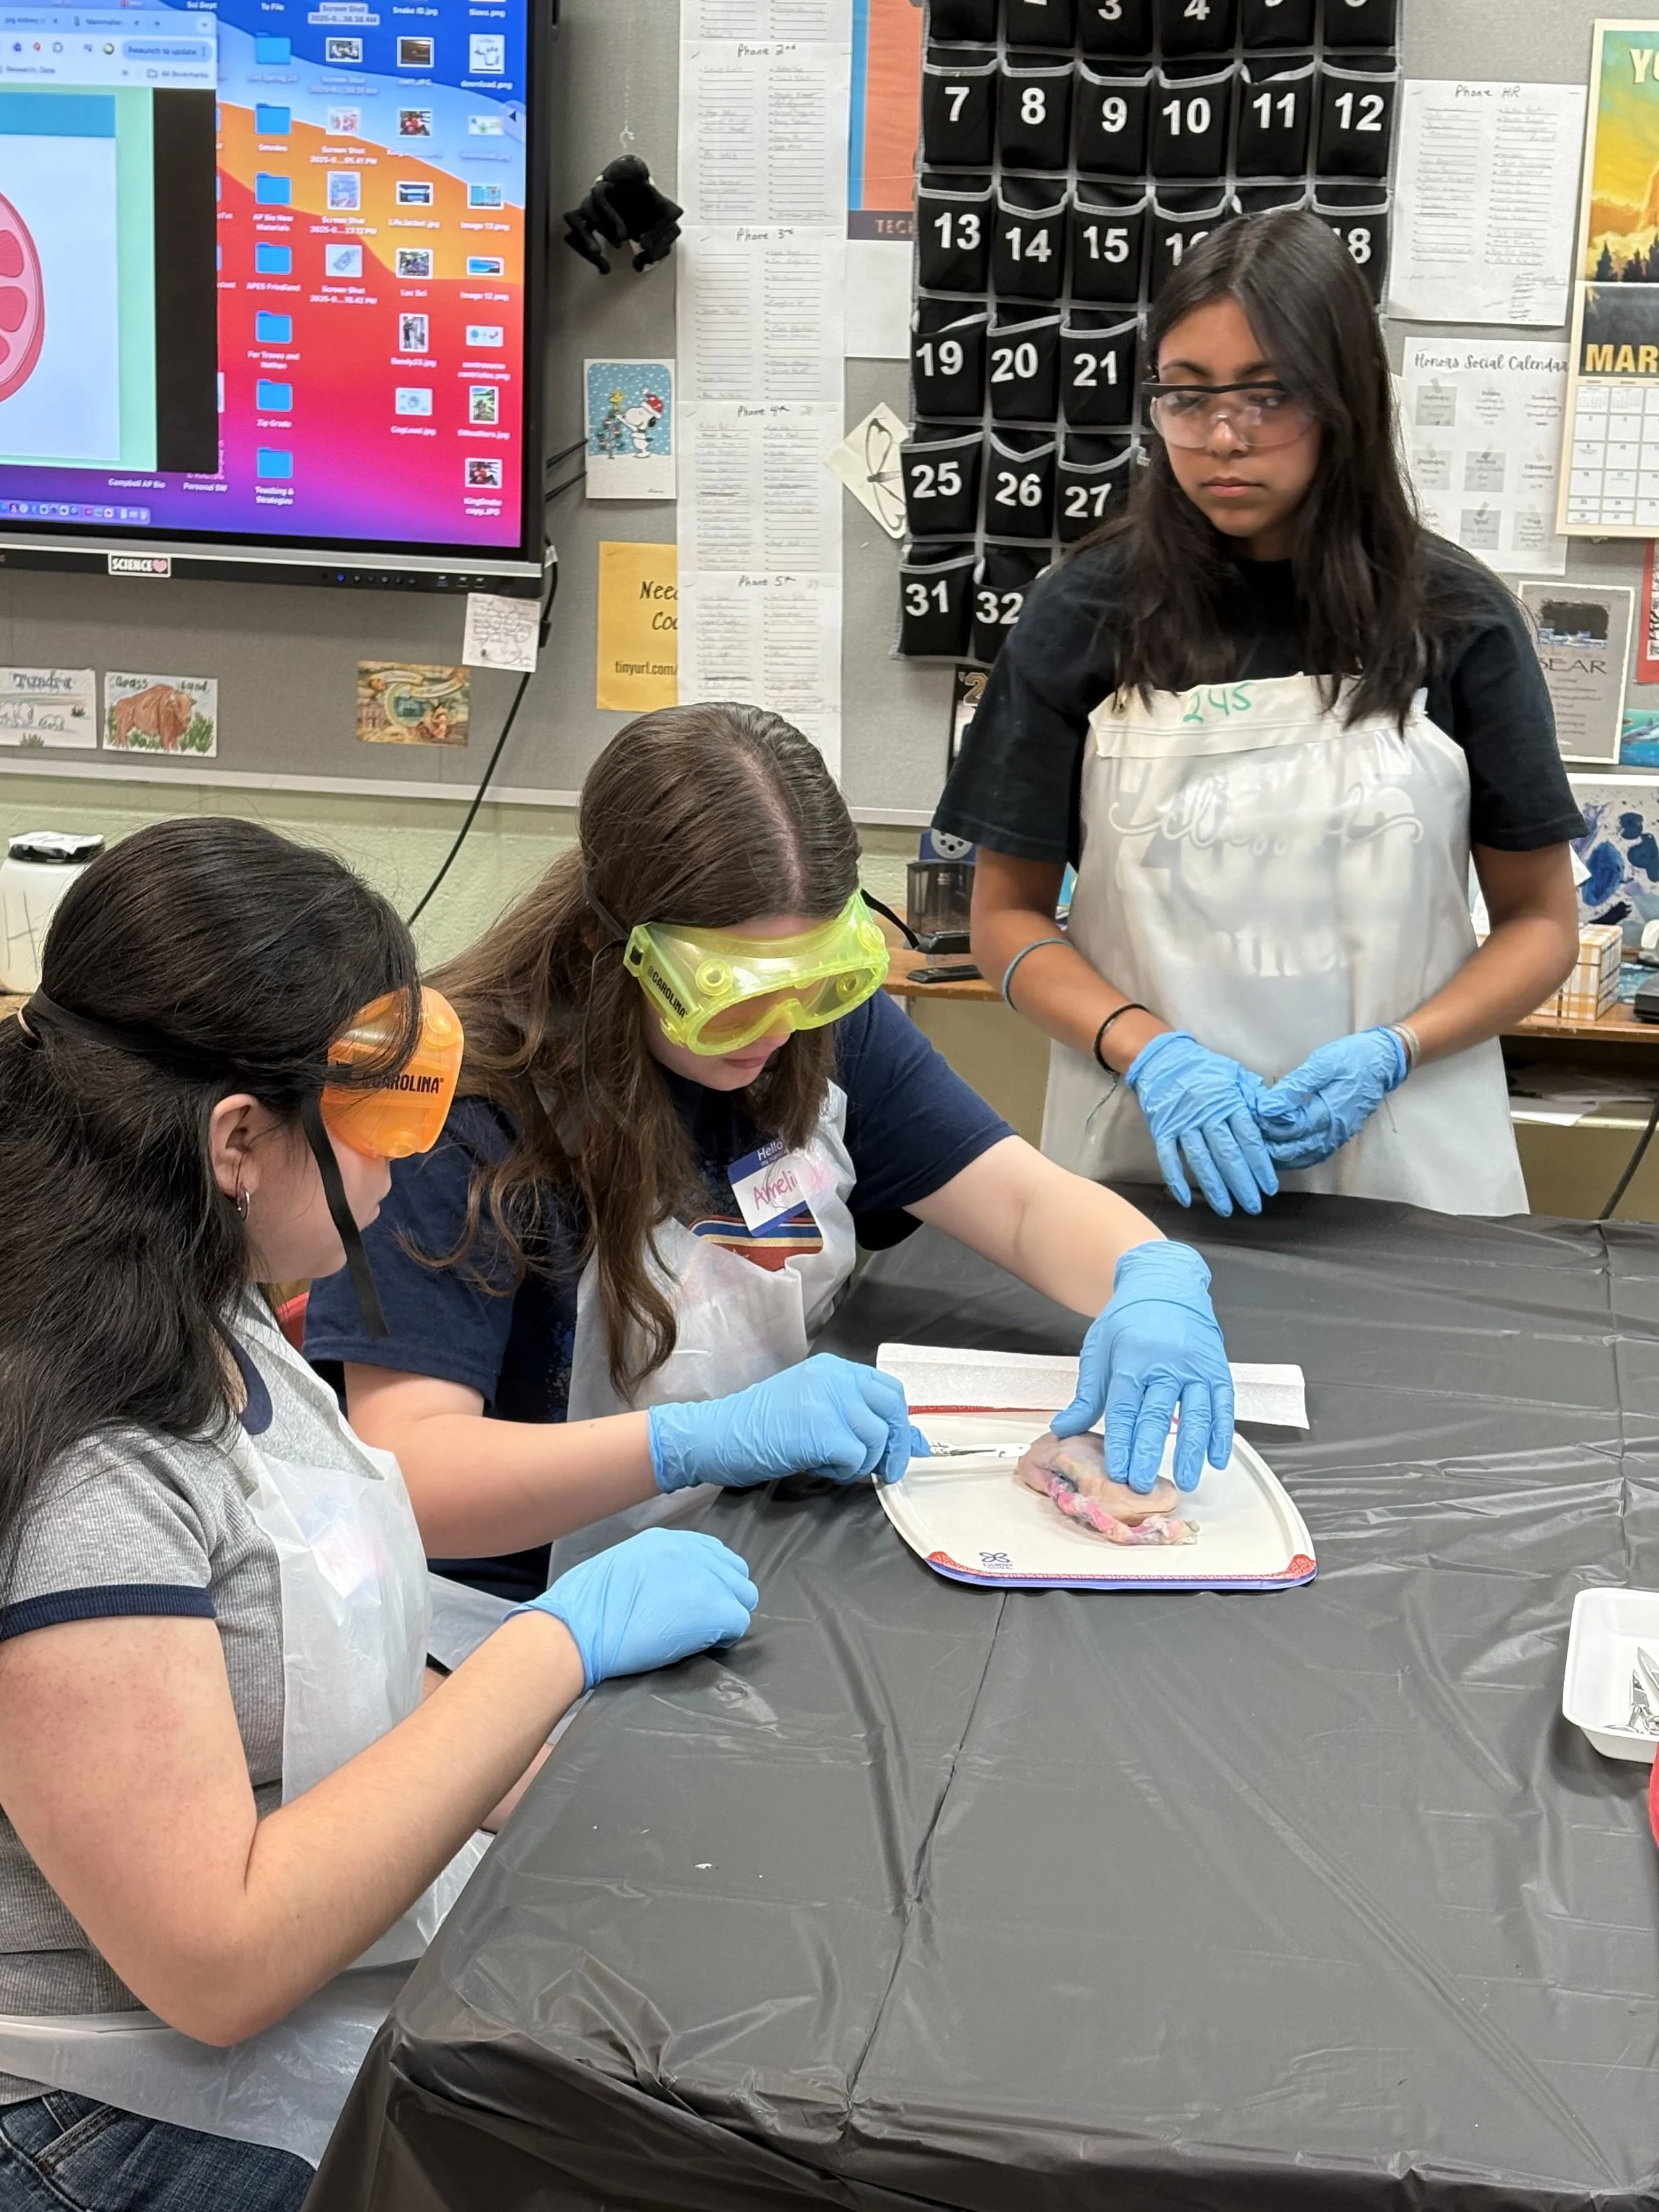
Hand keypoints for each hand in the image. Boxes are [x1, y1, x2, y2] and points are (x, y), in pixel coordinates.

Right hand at [527, 1527, 758, 1689]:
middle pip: (734, 1572)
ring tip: (701, 1633)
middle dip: (724, 1595)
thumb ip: (655, 1569)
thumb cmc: (585, 1606)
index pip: (713, 1552)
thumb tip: (669, 1585)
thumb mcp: (622, 1566)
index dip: (710, 1579)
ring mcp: (705, 1579)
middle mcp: (690, 1551)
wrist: (577, 1629)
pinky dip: (725, 1637)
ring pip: (744, 1596)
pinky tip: (701, 1644)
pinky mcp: (713, 1609)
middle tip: (701, 1620)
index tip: (697, 1598)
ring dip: (728, 1614)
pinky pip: (739, 1623)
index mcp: (666, 1540)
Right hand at [648, 1354, 927, 1493]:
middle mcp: (835, 1377)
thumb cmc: (759, 1427)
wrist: (717, 1435)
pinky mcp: (821, 1430)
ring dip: (861, 1462)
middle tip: (885, 1471)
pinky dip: (844, 1472)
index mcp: (833, 1369)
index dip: (899, 1421)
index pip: (888, 1389)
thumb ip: (853, 1416)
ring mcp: (828, 1401)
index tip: (899, 1448)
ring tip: (832, 1465)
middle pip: (891, 1408)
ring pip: (876, 1438)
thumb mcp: (811, 1408)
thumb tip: (906, 1441)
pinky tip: (820, 1468)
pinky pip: (856, 1458)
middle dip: (894, 1445)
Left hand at [1051, 1241, 1232, 1492]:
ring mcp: (1195, 1367)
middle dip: (1151, 1454)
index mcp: (1132, 1358)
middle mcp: (1166, 1363)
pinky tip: (1217, 1457)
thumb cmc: (1130, 1318)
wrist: (1164, 1285)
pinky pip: (1224, 1405)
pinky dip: (1222, 1434)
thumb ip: (1087, 1394)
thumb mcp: (1099, 1350)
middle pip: (1158, 1415)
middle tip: (1145, 1485)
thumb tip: (1063, 1428)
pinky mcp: (1216, 1369)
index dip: (1121, 1443)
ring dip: (1192, 1451)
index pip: (1124, 1409)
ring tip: (1187, 1480)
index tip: (1118, 1471)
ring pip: (1197, 1414)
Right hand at [1124, 1031, 1277, 1216]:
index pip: (1249, 1138)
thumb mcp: (1236, 1075)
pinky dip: (1176, 1180)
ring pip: (1200, 1161)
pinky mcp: (1162, 1130)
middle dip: (1242, 1183)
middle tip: (1254, 1206)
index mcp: (1229, 1101)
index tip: (1269, 1187)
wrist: (1163, 1058)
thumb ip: (1255, 1099)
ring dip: (1214, 1188)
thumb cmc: (1205, 1069)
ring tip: (1227, 1209)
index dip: (1260, 1165)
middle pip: (1227, 1154)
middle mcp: (1206, 1114)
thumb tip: (1277, 1121)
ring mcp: (1182, 1124)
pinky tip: (1187, 1200)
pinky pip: (1168, 1158)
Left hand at [1257, 1028, 1406, 1170]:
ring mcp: (1337, 1137)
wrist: (1383, 1062)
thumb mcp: (1322, 1064)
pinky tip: (1279, 1150)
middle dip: (1267, 1143)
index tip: (1253, 1113)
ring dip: (1278, 1154)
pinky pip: (1312, 1155)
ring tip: (1257, 1143)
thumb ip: (1295, 1087)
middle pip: (1292, 1149)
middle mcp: (1333, 1132)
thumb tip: (1268, 1106)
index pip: (1290, 1129)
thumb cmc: (1353, 1058)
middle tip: (1247, 1132)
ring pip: (1301, 1157)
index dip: (1268, 1124)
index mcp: (1329, 1113)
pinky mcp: (1338, 1137)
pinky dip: (1293, 1156)